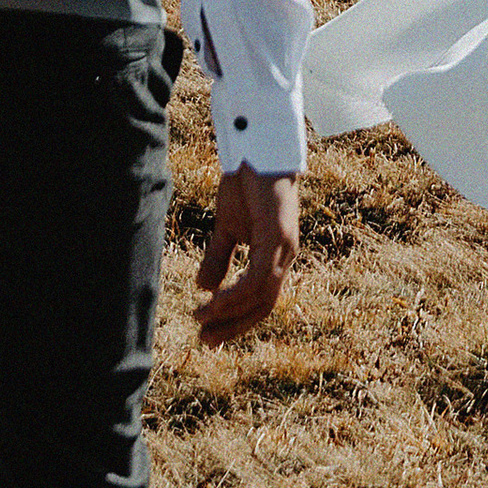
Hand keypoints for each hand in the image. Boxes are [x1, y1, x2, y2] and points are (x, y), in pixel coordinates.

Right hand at [195, 167, 300, 345]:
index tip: (210, 335)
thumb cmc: (246, 182)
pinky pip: (258, 278)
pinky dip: (236, 293)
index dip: (236, 320)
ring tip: (202, 319)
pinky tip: (214, 300)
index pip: (260, 300)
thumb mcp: (227, 226)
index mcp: (275, 256)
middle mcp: (285, 256)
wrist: (256, 147)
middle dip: (233, 326)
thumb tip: (205, 287)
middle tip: (205, 340)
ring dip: (230, 312)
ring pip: (261, 296)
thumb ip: (219, 256)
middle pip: (263, 305)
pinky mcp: (278, 236)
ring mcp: (284, 247)